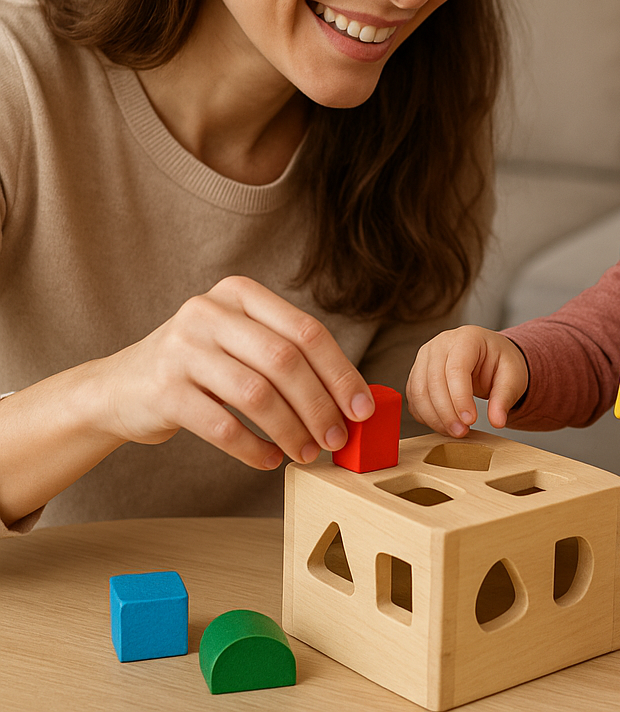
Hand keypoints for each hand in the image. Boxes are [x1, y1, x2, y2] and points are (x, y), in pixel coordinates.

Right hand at [100, 276, 373, 470]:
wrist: (121, 387)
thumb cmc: (201, 367)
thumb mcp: (241, 343)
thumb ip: (288, 358)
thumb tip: (353, 400)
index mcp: (240, 293)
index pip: (307, 331)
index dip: (341, 372)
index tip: (363, 409)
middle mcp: (210, 311)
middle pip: (285, 361)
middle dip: (320, 406)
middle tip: (338, 438)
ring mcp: (183, 348)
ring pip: (257, 394)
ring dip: (291, 430)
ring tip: (307, 452)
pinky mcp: (163, 389)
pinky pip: (222, 425)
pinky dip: (252, 448)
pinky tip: (269, 460)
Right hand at [406, 326, 528, 436]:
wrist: (489, 356)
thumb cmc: (500, 362)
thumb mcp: (513, 376)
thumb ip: (505, 398)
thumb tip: (498, 421)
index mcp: (467, 338)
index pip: (456, 368)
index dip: (460, 398)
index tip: (471, 420)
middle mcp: (440, 344)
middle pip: (434, 381)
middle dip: (446, 413)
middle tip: (462, 432)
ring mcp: (425, 357)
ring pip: (419, 391)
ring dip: (434, 417)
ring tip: (454, 431)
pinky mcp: (418, 373)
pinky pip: (414, 398)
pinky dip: (425, 416)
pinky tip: (443, 425)